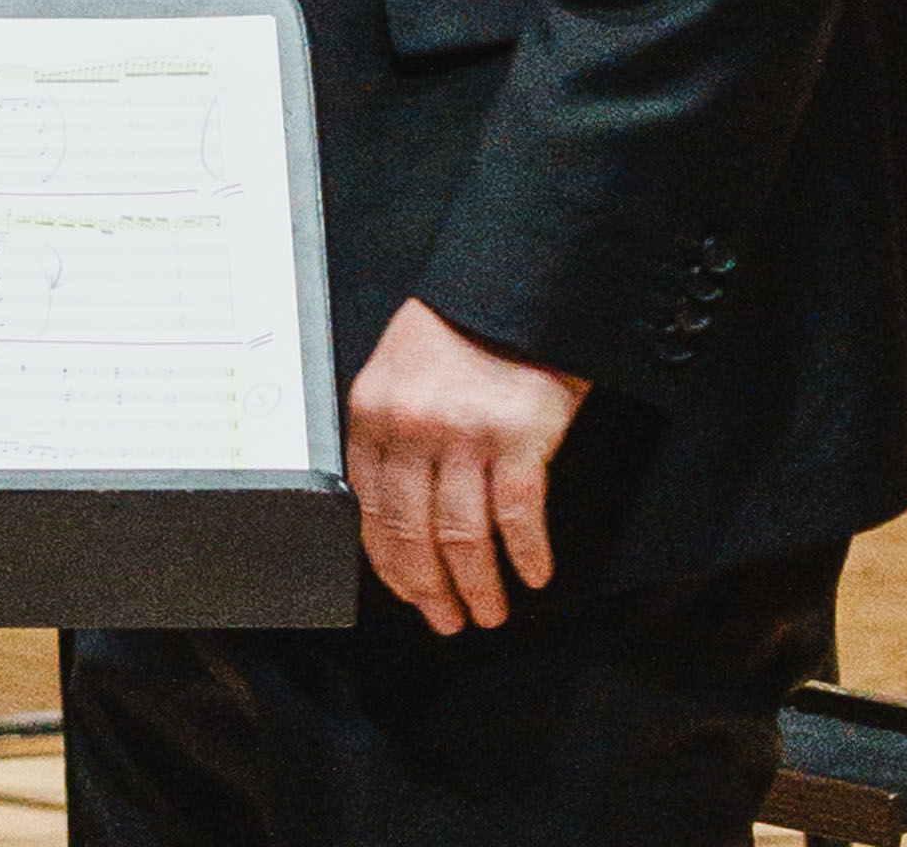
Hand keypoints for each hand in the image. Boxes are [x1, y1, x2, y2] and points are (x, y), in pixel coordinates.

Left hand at [343, 297, 585, 635]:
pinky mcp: (521, 435)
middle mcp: (414, 427)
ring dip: (479, 585)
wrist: (513, 286)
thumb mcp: (398, 376)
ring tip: (490, 612)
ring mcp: (468, 434)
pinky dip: (527, 554)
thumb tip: (393, 518)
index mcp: (375, 415)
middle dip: (431, 589)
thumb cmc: (457, 334)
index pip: (373, 510)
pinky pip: (520, 515)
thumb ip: (390, 438)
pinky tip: (534, 575)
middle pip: (415, 532)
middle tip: (448, 621)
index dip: (391, 564)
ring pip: (464, 535)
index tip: (408, 594)